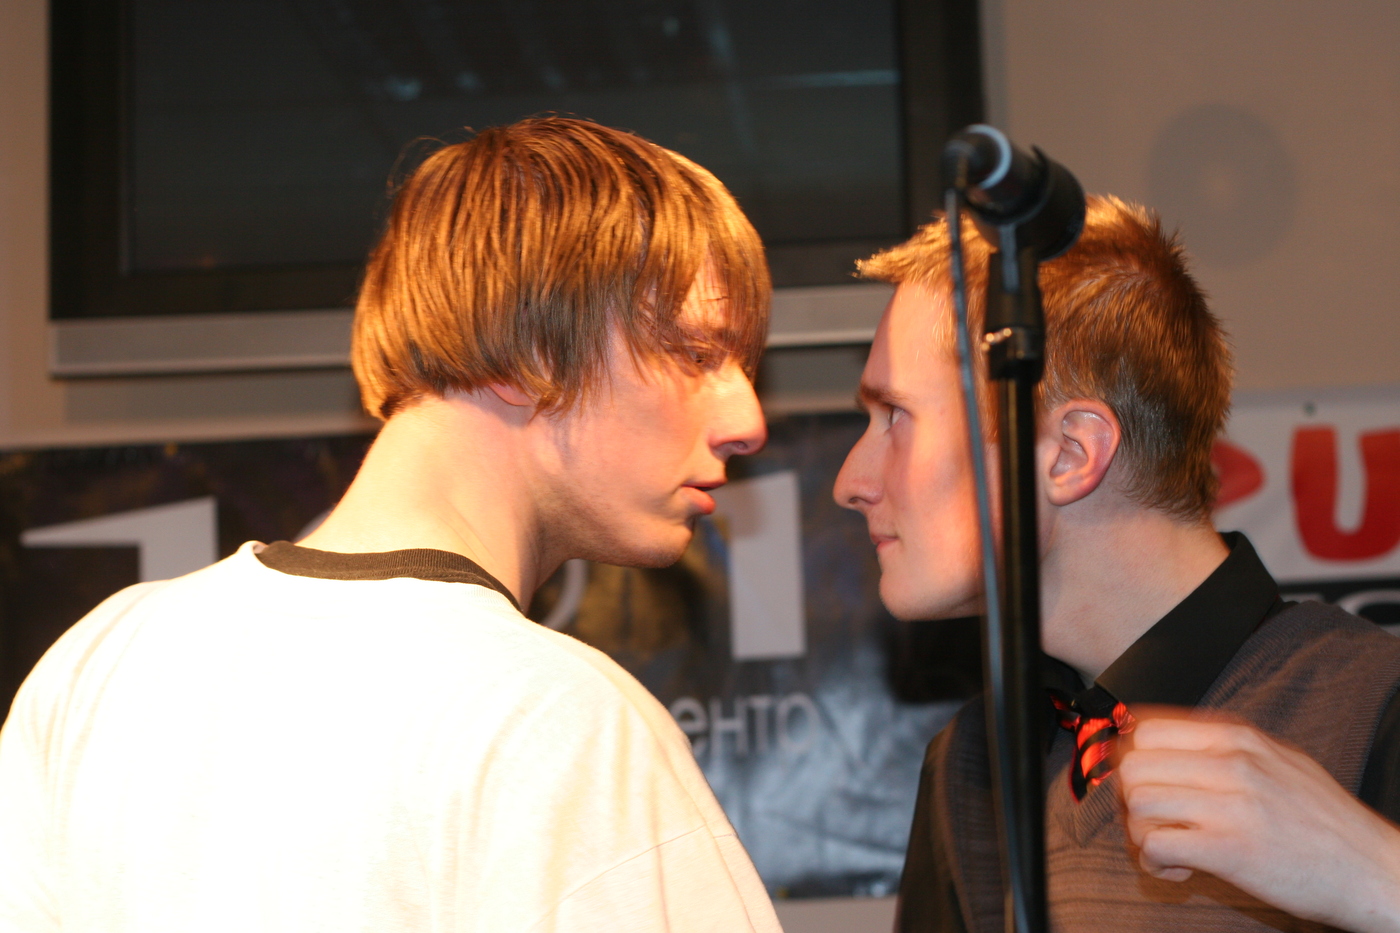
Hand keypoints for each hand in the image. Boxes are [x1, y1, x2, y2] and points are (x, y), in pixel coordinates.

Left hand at [1118, 713, 1399, 932]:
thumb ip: (1225, 748)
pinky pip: (1155, 845)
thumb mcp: (1278, 760)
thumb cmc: (1324, 821)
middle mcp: (1232, 762)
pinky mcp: (1231, 850)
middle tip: (1153, 822)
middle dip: (1129, 799)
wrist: (1374, 870)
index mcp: (1238, 737)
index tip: (1145, 785)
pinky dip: (1154, 862)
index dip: (1134, 761)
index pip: (1147, 729)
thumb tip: (1166, 745)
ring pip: (1137, 803)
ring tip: (1167, 847)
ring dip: (1140, 833)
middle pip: (1133, 766)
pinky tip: (1180, 869)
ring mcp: (1231, 805)